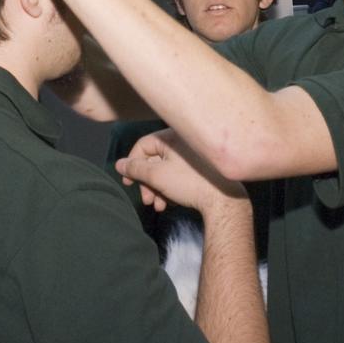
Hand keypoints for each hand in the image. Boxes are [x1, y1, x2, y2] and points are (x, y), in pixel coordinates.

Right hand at [116, 129, 245, 215]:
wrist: (224, 200)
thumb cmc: (191, 183)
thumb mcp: (157, 176)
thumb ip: (135, 169)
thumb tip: (119, 164)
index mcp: (173, 136)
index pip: (143, 145)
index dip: (132, 164)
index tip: (128, 183)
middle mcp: (184, 142)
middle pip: (154, 160)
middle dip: (147, 182)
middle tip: (146, 199)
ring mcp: (193, 156)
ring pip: (165, 170)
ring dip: (157, 189)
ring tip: (158, 206)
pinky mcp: (201, 169)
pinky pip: (178, 175)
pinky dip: (170, 189)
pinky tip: (170, 203)